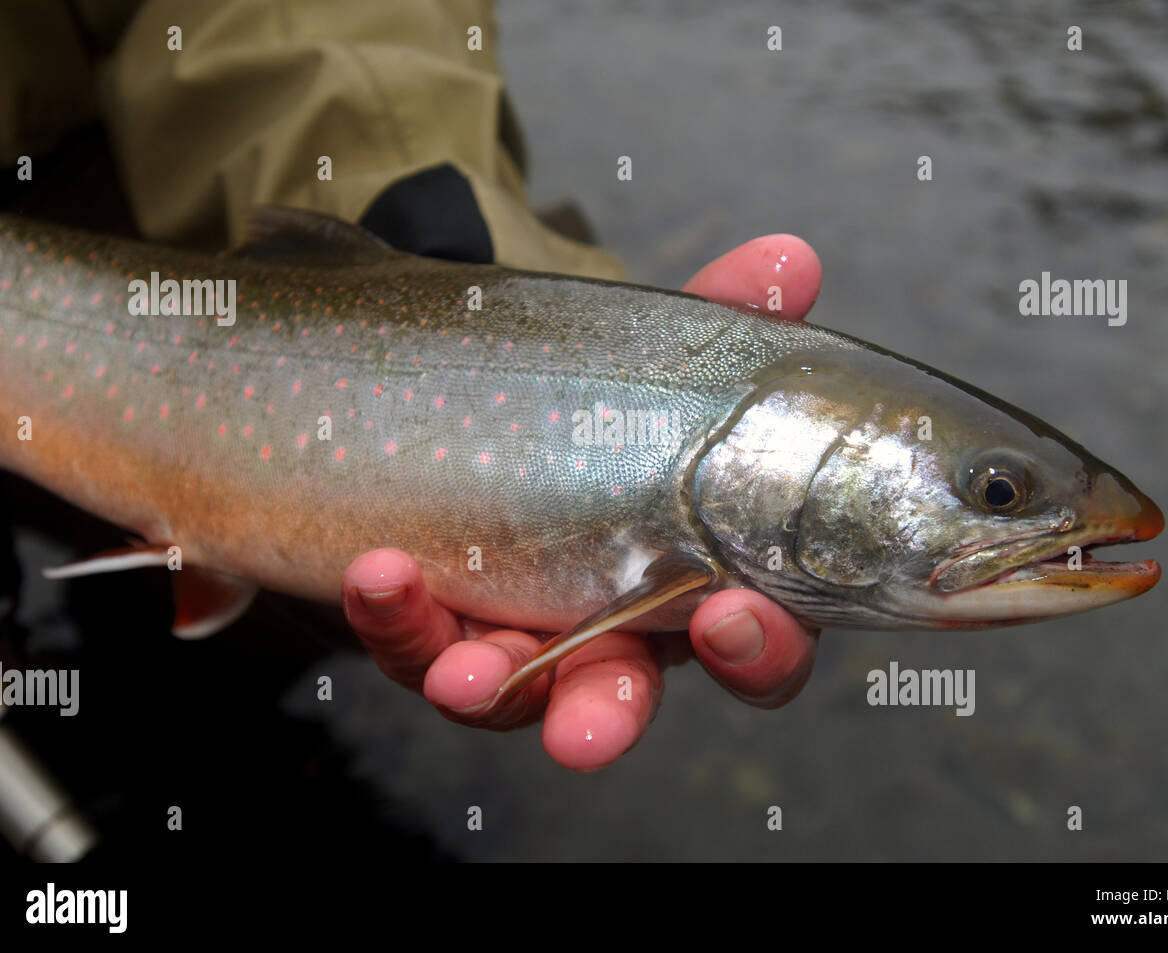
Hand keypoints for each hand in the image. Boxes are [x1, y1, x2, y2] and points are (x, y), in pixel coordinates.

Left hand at [342, 235, 823, 769]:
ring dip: (480, 685)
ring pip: (506, 692)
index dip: (757, 650)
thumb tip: (791, 256)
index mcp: (698, 580)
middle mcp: (612, 629)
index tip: (732, 619)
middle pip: (622, 699)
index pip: (755, 645)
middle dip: (604, 720)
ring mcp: (517, 635)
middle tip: (585, 736)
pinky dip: (396, 616)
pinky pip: (415, 641)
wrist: (493, 398)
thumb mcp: (668, 362)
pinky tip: (376, 573)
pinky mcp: (437, 624)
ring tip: (457, 670)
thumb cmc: (609, 403)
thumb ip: (727, 321)